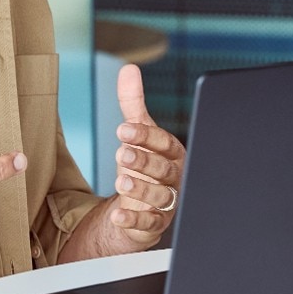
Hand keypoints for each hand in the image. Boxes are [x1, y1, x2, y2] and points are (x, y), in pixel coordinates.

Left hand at [99, 64, 185, 253]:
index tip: (124, 130)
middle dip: (143, 160)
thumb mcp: (138, 133)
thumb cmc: (146, 164)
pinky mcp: (155, 225)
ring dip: (141, 189)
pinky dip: (134, 221)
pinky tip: (118, 215)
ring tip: (120, 180)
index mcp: (173, 153)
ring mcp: (167, 203)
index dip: (145, 136)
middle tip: (121, 153)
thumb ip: (133, 103)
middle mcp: (174, 177)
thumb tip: (129, 69)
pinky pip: (148, 224)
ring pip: (159, 196)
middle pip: (163, 168)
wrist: (146, 206)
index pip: (163, 142)